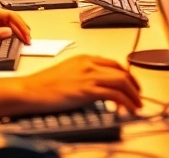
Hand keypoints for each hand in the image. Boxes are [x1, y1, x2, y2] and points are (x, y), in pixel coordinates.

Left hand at [0, 5, 31, 55]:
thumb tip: (8, 32)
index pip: (9, 15)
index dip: (20, 26)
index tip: (26, 36)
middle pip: (9, 19)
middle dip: (20, 29)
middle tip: (28, 40)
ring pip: (5, 25)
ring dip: (15, 32)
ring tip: (23, 41)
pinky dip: (6, 36)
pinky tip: (10, 42)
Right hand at [24, 55, 142, 112]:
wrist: (30, 90)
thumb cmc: (42, 85)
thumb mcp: (67, 72)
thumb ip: (82, 75)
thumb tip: (93, 86)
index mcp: (85, 58)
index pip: (113, 64)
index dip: (125, 75)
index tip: (130, 84)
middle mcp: (90, 64)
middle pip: (121, 71)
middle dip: (134, 84)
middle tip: (137, 96)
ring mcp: (90, 76)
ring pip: (122, 81)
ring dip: (133, 95)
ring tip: (136, 105)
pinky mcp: (88, 90)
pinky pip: (115, 95)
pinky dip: (125, 102)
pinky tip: (127, 109)